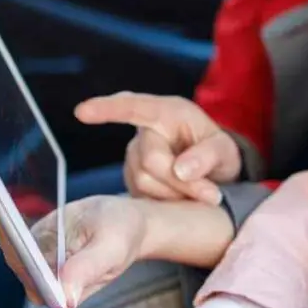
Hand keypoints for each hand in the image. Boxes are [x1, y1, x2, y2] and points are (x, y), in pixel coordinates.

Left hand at [0, 195, 146, 307]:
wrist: (123, 220)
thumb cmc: (123, 235)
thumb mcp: (111, 249)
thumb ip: (88, 270)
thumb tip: (66, 299)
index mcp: (66, 293)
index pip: (37, 284)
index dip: (24, 262)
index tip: (15, 239)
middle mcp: (48, 282)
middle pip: (20, 264)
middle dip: (10, 238)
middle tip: (1, 209)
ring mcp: (38, 261)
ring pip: (13, 247)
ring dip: (4, 225)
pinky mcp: (34, 242)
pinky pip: (15, 232)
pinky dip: (8, 217)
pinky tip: (2, 198)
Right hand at [75, 92, 242, 203]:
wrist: (213, 172)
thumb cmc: (218, 152)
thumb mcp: (225, 150)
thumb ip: (208, 156)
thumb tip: (182, 169)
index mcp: (166, 112)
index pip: (132, 106)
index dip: (107, 109)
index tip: (82, 111)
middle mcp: (145, 131)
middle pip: (151, 160)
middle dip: (181, 182)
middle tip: (211, 195)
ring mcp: (135, 156)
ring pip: (145, 182)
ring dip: (175, 193)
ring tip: (199, 191)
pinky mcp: (132, 179)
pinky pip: (142, 196)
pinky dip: (166, 201)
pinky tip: (180, 195)